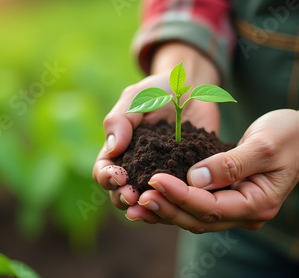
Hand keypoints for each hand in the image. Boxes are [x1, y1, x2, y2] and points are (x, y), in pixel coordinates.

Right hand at [92, 42, 221, 212]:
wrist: (194, 89)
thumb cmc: (159, 91)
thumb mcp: (136, 98)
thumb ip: (121, 119)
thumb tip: (112, 149)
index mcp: (119, 152)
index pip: (104, 172)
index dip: (107, 178)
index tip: (118, 176)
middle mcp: (137, 169)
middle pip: (122, 194)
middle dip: (124, 199)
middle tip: (133, 197)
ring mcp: (162, 177)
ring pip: (149, 203)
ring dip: (148, 210)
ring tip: (153, 206)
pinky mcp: (186, 179)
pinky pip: (178, 199)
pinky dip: (176, 205)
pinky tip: (179, 204)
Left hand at [127, 109, 298, 229]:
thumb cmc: (288, 135)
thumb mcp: (263, 144)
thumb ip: (230, 164)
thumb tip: (194, 178)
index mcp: (258, 203)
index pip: (211, 206)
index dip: (181, 195)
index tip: (154, 180)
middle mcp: (246, 213)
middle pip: (199, 218)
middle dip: (167, 207)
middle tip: (136, 197)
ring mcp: (237, 208)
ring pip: (195, 217)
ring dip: (166, 209)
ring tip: (136, 202)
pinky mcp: (227, 198)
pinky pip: (197, 206)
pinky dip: (175, 202)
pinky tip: (154, 196)